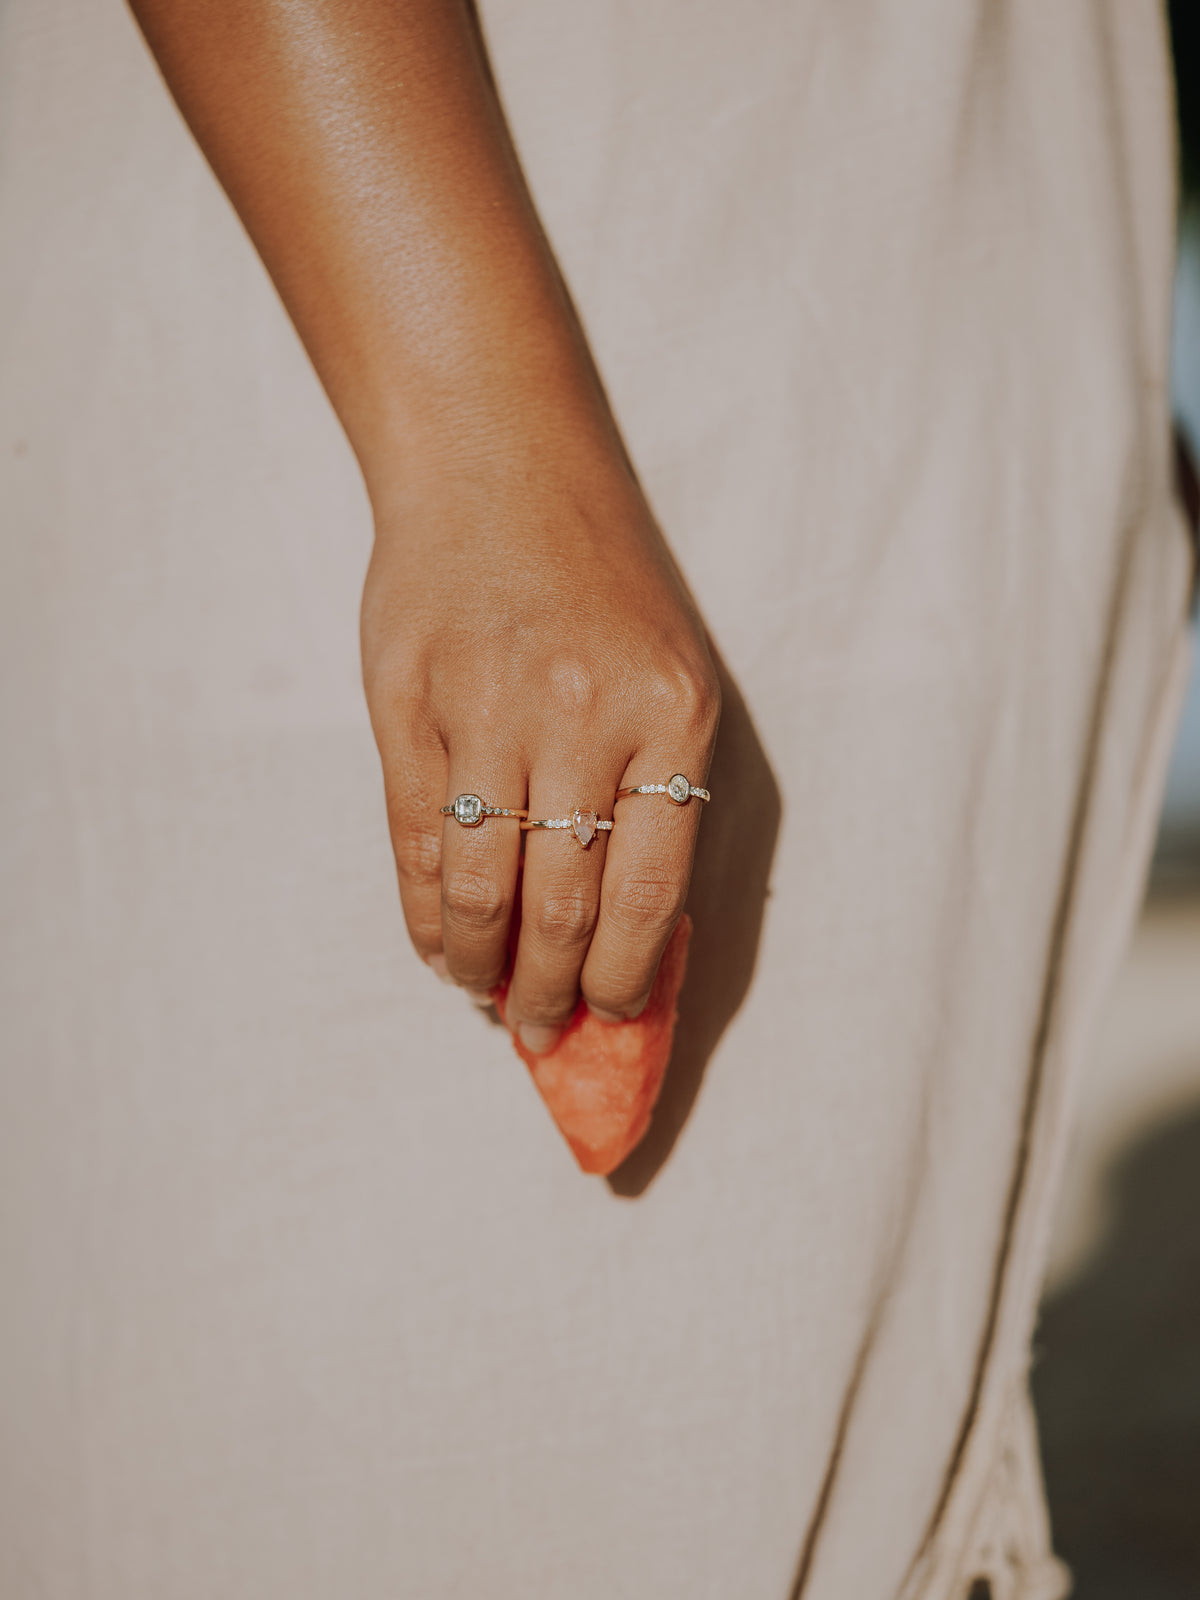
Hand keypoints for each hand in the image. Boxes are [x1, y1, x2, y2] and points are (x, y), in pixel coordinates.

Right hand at [361, 448, 719, 1053]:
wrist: (499, 466)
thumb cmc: (600, 581)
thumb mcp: (666, 669)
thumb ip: (656, 786)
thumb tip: (634, 931)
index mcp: (671, 711)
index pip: (652, 888)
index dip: (629, 975)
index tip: (614, 1014)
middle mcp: (582, 714)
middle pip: (564, 903)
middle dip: (554, 989)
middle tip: (545, 1027)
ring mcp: (487, 706)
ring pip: (481, 886)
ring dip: (482, 965)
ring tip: (487, 994)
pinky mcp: (407, 703)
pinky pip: (414, 841)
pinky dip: (424, 913)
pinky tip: (437, 947)